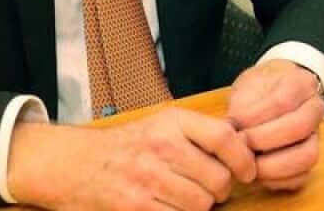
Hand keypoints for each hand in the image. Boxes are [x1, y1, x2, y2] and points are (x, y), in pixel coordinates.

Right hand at [7, 106, 256, 210]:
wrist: (76, 164)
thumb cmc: (129, 145)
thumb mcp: (163, 124)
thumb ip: (201, 132)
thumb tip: (244, 144)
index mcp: (172, 121)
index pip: (225, 138)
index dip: (244, 159)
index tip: (247, 171)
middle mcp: (160, 146)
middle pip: (217, 179)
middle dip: (221, 190)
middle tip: (212, 189)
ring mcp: (147, 178)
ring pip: (201, 204)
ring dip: (201, 207)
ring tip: (189, 199)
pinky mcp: (135, 206)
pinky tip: (172, 207)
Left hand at [228, 59, 323, 190]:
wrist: (270, 96)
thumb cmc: (258, 91)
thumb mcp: (247, 87)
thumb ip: (242, 107)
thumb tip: (231, 132)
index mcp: (302, 83)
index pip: (283, 101)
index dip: (256, 116)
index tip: (234, 122)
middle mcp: (315, 109)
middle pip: (299, 128)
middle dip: (264, 140)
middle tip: (241, 143)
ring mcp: (315, 136)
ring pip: (307, 156)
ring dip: (272, 165)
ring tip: (248, 163)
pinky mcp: (309, 159)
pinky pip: (301, 177)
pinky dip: (277, 180)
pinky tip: (257, 173)